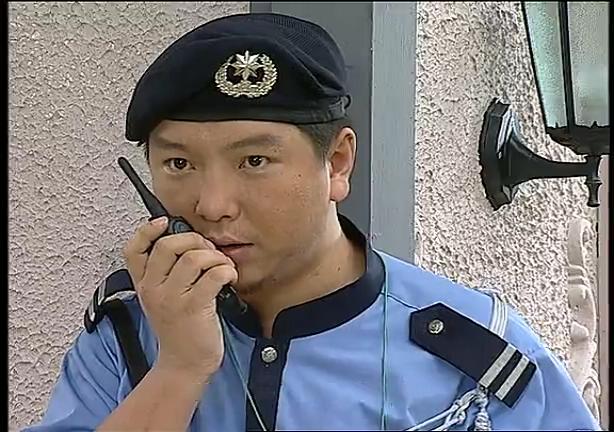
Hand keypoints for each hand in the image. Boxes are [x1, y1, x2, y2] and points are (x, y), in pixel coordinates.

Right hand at [122, 216, 237, 379]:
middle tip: (209, 252)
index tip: (163, 223)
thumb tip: (190, 244)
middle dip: (195, 240)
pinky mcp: (194, 307)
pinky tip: (229, 278)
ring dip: (215, 256)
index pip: (133, 250)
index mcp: (143, 285)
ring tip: (222, 266)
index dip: (146, 231)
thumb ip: (166, 275)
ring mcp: (172, 298)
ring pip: (193, 257)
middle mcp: (153, 289)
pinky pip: (213, 274)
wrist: (184, 364)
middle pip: (168, 245)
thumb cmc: (180, 329)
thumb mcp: (162, 301)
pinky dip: (226, 270)